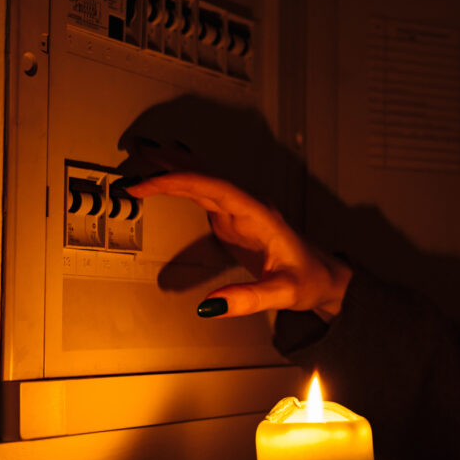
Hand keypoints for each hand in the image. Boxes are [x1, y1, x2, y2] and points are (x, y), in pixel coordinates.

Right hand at [127, 173, 351, 320]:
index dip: (179, 181)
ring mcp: (241, 212)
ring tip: (140, 156)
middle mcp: (249, 207)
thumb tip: (209, 306)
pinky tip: (166, 180)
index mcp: (260, 215)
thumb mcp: (284, 293)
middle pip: (205, 175)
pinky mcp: (235, 222)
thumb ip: (248, 299)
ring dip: (173, 169)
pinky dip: (181, 187)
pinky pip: (204, 196)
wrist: (326, 278)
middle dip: (169, 164)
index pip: (214, 188)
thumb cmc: (311, 281)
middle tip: (133, 153)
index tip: (147, 183)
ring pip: (203, 182)